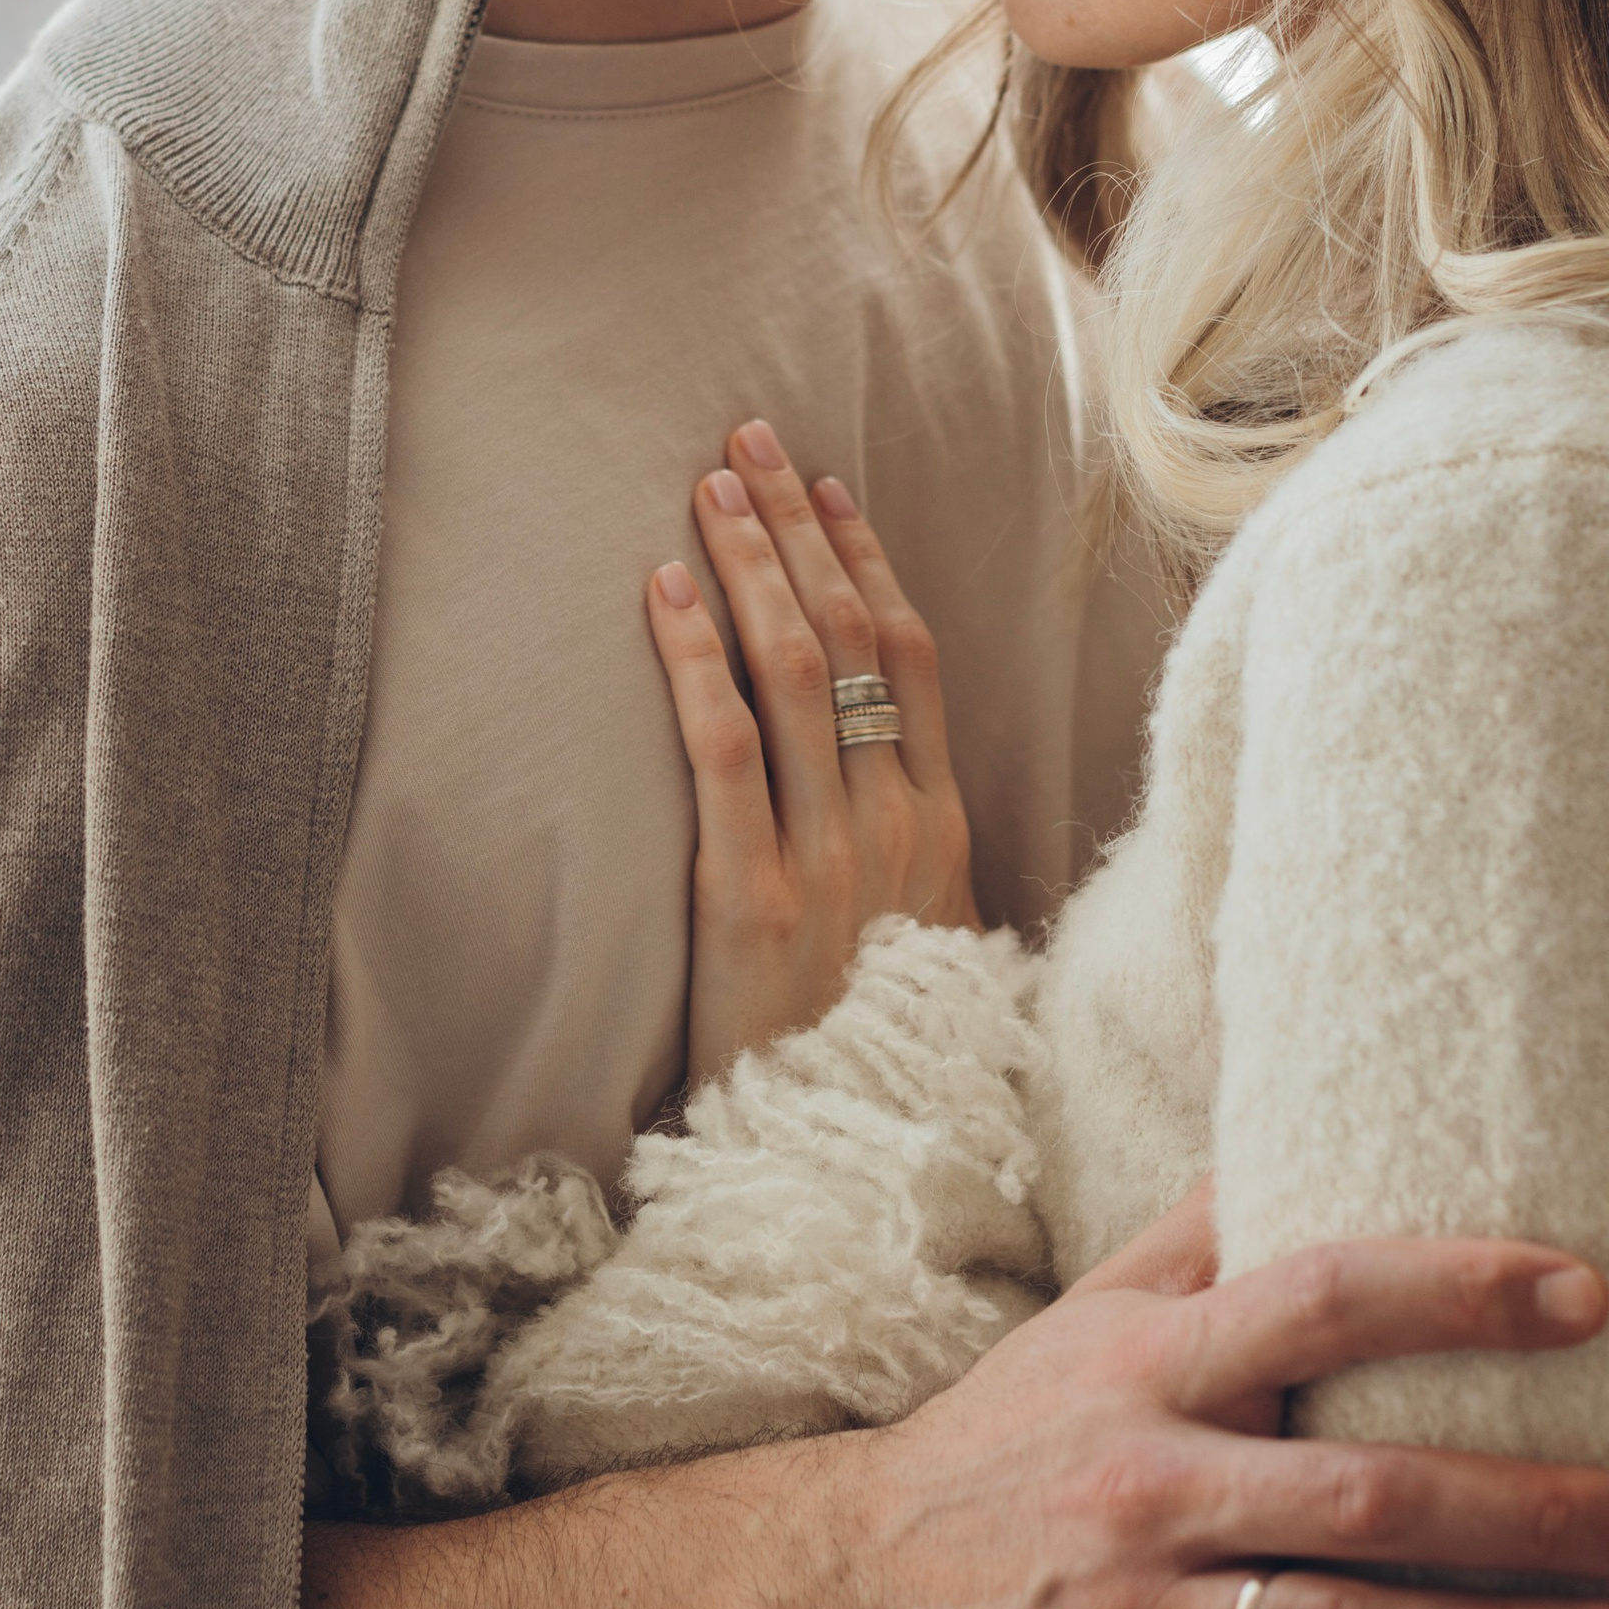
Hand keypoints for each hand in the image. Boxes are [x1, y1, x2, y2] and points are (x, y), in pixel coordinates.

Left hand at [647, 420, 977, 1080]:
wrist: (860, 1167)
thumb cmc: (878, 1060)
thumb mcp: (926, 949)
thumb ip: (907, 863)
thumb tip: (882, 792)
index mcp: (943, 830)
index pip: (912, 655)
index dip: (868, 559)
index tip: (831, 486)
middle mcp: (897, 824)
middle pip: (850, 635)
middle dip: (801, 528)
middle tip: (752, 440)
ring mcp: (829, 857)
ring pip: (793, 670)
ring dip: (750, 562)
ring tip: (709, 485)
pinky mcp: (754, 898)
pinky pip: (724, 748)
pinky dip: (694, 657)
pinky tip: (664, 587)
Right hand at [807, 1199, 1608, 1608]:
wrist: (854, 1579)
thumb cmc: (1010, 1431)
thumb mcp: (1089, 1312)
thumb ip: (1197, 1234)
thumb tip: (1299, 1119)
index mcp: (1152, 1364)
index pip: (1316, 1299)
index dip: (1453, 1293)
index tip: (1584, 1293)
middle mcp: (1149, 1479)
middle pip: (1362, 1490)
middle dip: (1526, 1509)